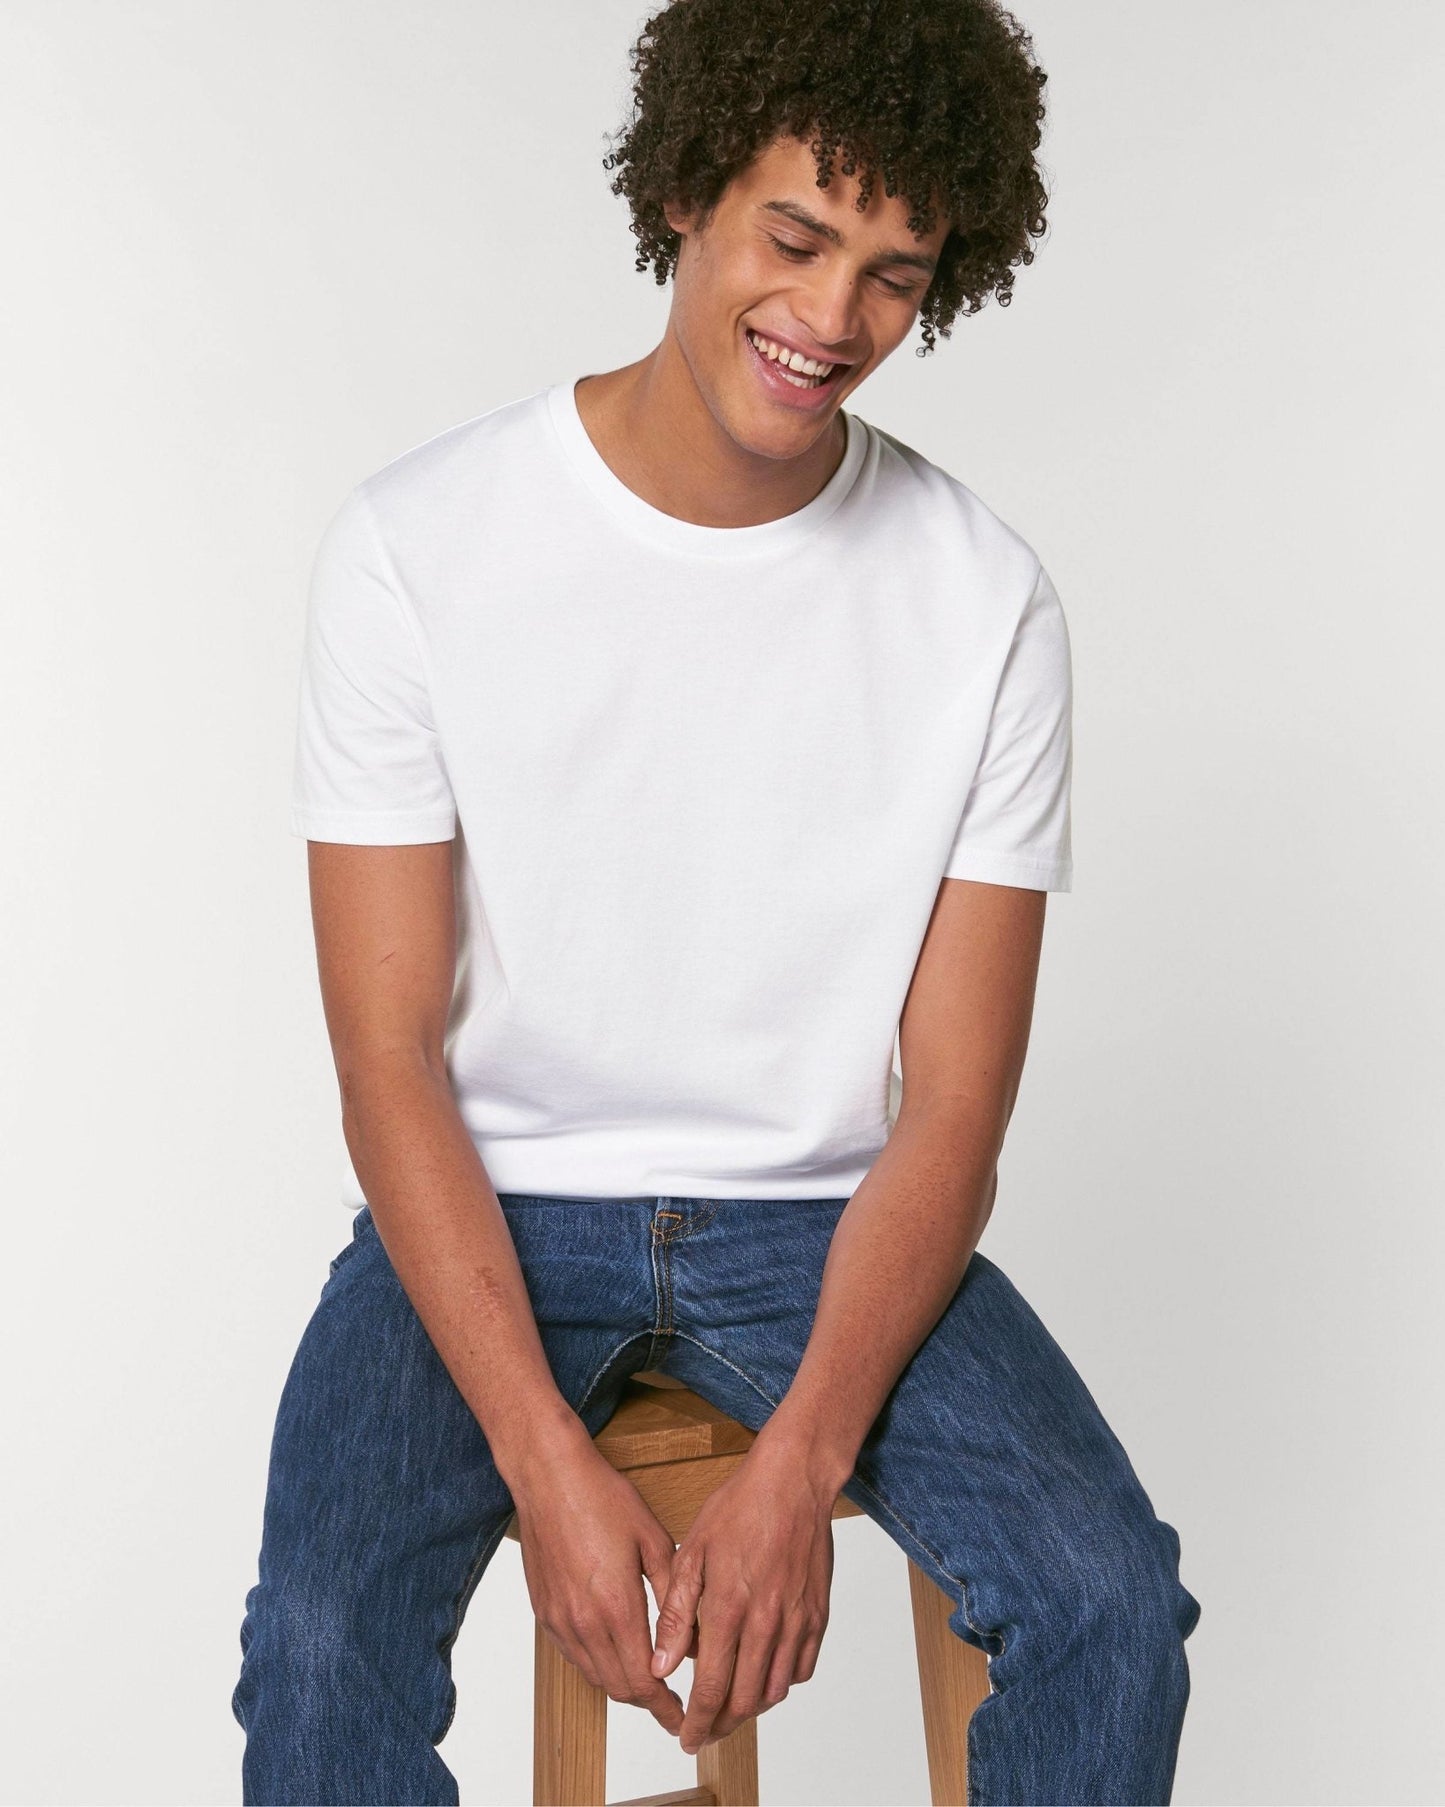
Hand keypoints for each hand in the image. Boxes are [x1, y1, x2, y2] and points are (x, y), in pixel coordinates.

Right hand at [509, 1431, 686, 1738]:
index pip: (644, 1681)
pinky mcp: (544, 1612)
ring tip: (648, 1681)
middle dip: (648, 1702)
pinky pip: (574, 1656)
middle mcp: (584, 1622)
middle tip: (672, 1704)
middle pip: (619, 1688)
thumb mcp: (653, 1540)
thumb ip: (672, 1596)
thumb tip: (688, 1640)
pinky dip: (597, 1665)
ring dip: (622, 1685)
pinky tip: (614, 1652)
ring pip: (594, 1676)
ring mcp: (560, 1620)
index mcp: (616, 1606)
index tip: (682, 1718)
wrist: (549, 1477)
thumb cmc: (603, 1498)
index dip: (665, 1707)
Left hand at [650, 1433, 836, 1754]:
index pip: (712, 1687)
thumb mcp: (693, 1552)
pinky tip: (765, 1672)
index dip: (698, 1721)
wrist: (793, 1480)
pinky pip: (803, 1667)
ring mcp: (797, 1619)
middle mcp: (767, 1621)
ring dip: (753, 1707)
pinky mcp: (818, 1612)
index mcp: (729, 1607)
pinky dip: (782, 1681)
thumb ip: (678, 1614)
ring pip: (776, 1689)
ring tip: (732, 1705)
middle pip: (746, 1700)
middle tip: (706, 1730)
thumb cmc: (740, 1507)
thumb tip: (662, 1663)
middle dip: (722, 1724)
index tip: (687, 1738)